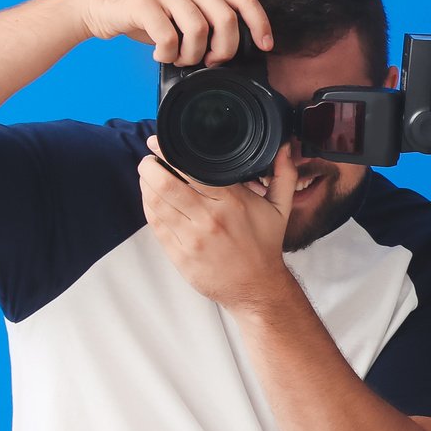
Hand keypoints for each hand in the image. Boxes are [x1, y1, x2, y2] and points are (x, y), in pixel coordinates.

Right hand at [57, 0, 270, 67]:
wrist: (96, 2)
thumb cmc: (145, 13)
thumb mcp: (181, 11)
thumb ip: (208, 19)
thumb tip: (236, 49)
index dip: (260, 24)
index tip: (266, 46)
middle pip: (226, 19)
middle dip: (224, 50)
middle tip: (209, 62)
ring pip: (199, 31)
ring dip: (192, 55)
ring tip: (179, 58)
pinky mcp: (143, 2)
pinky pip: (169, 37)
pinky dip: (168, 54)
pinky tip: (161, 55)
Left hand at [140, 138, 296, 311]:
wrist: (257, 288)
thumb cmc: (265, 246)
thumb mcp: (281, 209)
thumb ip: (284, 174)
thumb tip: (285, 146)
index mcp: (232, 202)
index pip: (193, 170)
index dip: (170, 153)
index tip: (160, 142)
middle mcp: (210, 219)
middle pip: (166, 184)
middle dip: (150, 166)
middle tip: (149, 159)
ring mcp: (192, 238)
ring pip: (155, 203)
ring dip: (145, 185)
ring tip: (147, 175)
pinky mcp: (180, 254)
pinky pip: (155, 225)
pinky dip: (148, 207)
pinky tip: (150, 199)